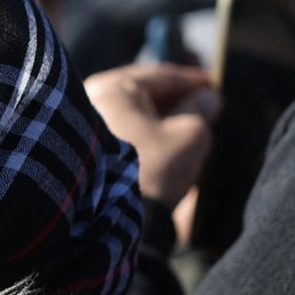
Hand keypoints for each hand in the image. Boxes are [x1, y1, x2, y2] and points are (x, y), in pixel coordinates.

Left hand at [84, 63, 220, 206]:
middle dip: (174, 98)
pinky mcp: (83, 149)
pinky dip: (142, 133)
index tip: (212, 84)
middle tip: (203, 102)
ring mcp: (82, 125)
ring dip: (158, 116)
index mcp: (114, 87)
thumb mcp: (188, 135)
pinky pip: (119, 131)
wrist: (112, 219)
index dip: (191, 80)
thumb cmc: (152, 169)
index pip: (161, 75)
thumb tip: (209, 97)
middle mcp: (90, 98)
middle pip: (142, 92)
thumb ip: (200, 109)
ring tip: (187, 124)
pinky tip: (162, 142)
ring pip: (131, 113)